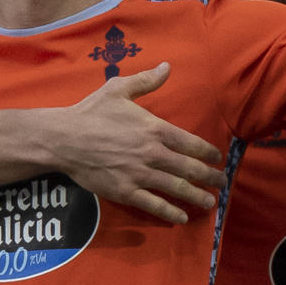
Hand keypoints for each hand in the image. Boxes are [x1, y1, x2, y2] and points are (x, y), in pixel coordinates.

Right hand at [54, 63, 225, 223]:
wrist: (63, 139)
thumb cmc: (90, 112)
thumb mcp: (118, 89)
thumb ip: (146, 81)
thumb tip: (167, 67)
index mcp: (155, 128)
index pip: (192, 143)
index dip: (209, 153)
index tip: (218, 159)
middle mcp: (152, 153)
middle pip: (190, 168)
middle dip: (210, 177)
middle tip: (222, 183)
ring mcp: (139, 174)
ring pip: (176, 188)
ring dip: (197, 197)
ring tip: (210, 202)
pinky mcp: (125, 191)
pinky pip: (153, 205)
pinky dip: (170, 213)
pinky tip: (181, 218)